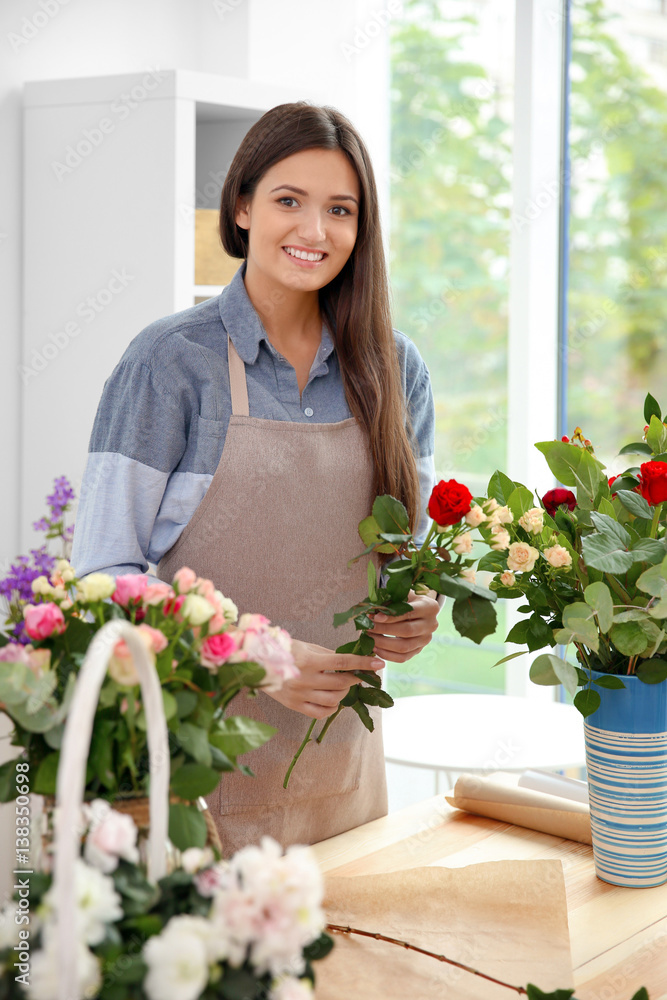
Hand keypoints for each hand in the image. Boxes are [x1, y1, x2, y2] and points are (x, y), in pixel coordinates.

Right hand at [265, 639, 384, 718]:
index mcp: (309, 661)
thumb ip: (328, 655)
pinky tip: (333, 700)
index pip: (343, 663)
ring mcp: (300, 695)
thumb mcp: (307, 647)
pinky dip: (331, 708)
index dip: (363, 664)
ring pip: (333, 700)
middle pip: (341, 683)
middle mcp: (305, 679)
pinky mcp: (294, 706)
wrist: (256, 662)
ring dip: (344, 694)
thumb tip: (350, 661)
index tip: (379, 664)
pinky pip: (320, 713)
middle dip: (354, 679)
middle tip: (358, 676)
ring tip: (343, 686)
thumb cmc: (284, 649)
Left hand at [367, 588, 438, 662]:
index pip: (409, 613)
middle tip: (368, 627)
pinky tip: (375, 648)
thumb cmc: (406, 599)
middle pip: (407, 631)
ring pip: (404, 646)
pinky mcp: (419, 650)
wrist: (417, 609)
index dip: (391, 616)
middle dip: (384, 630)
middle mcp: (431, 624)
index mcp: (430, 607)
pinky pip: (402, 657)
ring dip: (383, 643)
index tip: (375, 617)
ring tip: (369, 638)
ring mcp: (426, 639)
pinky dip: (387, 655)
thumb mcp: (401, 594)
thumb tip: (373, 611)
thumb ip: (391, 601)